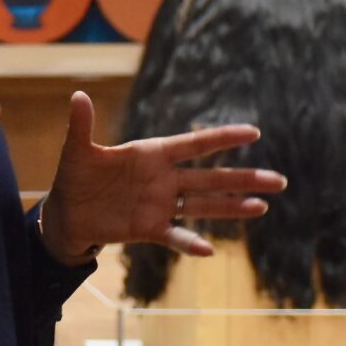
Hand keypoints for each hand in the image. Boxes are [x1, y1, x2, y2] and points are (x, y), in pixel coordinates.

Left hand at [41, 92, 283, 265]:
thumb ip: (81, 125)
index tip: (254, 132)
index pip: (195, 145)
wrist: (66, 214)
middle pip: (210, 178)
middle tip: (279, 181)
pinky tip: (210, 250)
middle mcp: (163, 179)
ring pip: (203, 205)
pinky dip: (190, 242)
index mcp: (152, 154)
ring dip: (232, 207)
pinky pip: (175, 236)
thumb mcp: (76, 151)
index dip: (223, 138)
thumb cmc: (75, 177)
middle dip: (244, 178)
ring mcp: (159, 205)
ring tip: (263, 207)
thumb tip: (78, 95)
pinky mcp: (149, 228)